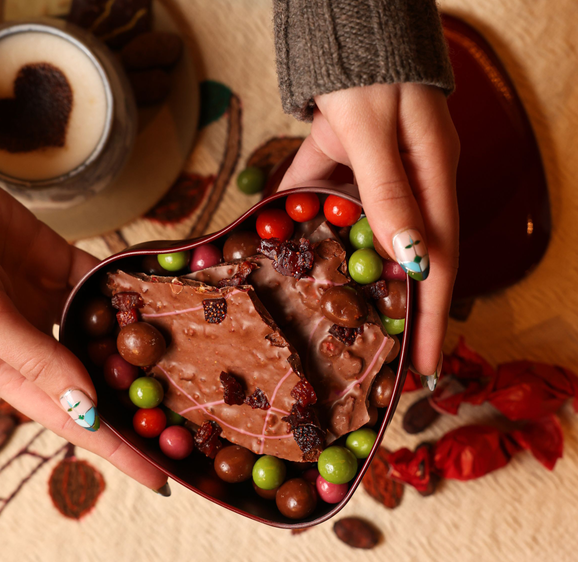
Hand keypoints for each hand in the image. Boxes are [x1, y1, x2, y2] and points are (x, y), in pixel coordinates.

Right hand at [0, 175, 167, 492]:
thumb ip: (34, 360)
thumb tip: (86, 406)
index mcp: (12, 372)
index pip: (75, 421)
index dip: (118, 451)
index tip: (160, 475)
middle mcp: (39, 344)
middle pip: (101, 382)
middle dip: (142, 403)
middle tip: (194, 420)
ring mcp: (52, 303)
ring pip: (109, 332)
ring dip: (143, 344)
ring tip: (192, 361)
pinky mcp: (62, 265)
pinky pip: (104, 282)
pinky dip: (129, 288)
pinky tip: (160, 296)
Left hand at [279, 83, 459, 380]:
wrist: (347, 21)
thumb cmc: (370, 69)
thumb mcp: (378, 131)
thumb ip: (389, 193)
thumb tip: (411, 261)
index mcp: (431, 179)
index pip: (438, 264)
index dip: (432, 320)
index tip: (425, 368)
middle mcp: (409, 184)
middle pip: (403, 262)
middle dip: (396, 314)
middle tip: (383, 362)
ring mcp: (373, 175)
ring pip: (363, 239)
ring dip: (349, 280)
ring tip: (337, 325)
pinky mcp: (342, 162)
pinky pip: (324, 201)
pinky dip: (306, 224)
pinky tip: (282, 251)